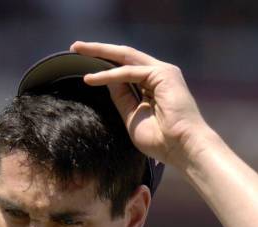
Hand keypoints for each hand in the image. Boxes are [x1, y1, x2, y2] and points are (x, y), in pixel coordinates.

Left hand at [70, 41, 209, 166]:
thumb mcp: (132, 117)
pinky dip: (109, 75)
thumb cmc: (161, 140)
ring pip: (125, 57)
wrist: (182, 148)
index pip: (124, 70)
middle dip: (98, 51)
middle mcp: (158, 75)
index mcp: (152, 86)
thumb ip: (121, 99)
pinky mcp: (163, 74)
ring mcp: (162, 72)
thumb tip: (105, 82)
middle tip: (75, 47)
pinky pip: (129, 72)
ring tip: (78, 51)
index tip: (82, 67)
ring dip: (100, 53)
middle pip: (123, 57)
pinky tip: (91, 79)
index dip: (103, 66)